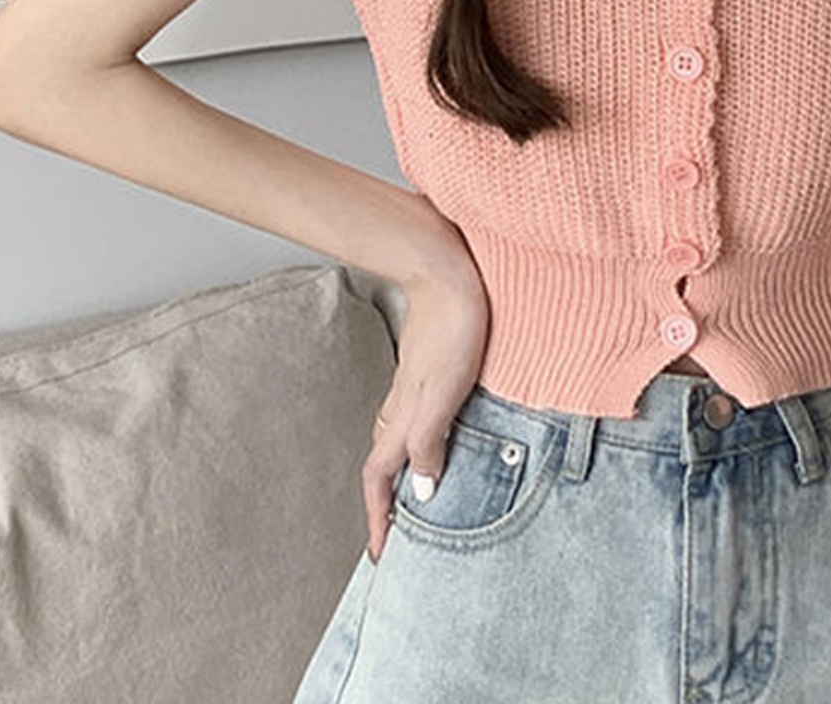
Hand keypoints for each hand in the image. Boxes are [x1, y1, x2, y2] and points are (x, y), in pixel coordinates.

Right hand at [360, 260, 490, 562]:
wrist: (445, 276)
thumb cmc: (452, 330)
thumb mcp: (444, 392)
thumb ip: (430, 440)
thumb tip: (422, 491)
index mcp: (401, 419)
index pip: (379, 479)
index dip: (379, 519)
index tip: (381, 555)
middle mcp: (399, 409)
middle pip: (383, 467)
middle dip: (385, 507)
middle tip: (396, 539)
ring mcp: (410, 391)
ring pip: (397, 446)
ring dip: (401, 478)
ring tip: (415, 503)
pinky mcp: (425, 375)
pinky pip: (414, 425)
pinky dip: (418, 449)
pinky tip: (436, 445)